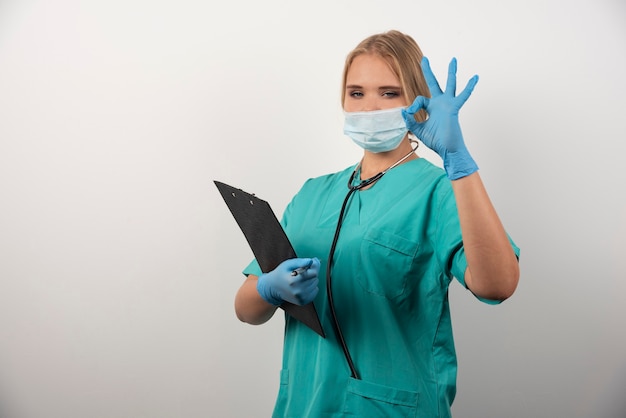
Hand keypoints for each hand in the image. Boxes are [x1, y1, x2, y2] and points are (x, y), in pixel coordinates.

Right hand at [256, 258, 319, 305]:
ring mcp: (300, 298)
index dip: (312, 267)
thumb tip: (312, 261)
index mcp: (293, 281)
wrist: (273, 288)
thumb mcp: (288, 264)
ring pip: (316, 284)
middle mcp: (297, 291)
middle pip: (315, 278)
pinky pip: (315, 291)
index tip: (306, 266)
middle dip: (310, 273)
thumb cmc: (281, 274)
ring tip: (300, 280)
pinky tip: (302, 286)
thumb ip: (300, 261)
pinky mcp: (303, 301)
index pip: (314, 273)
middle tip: (301, 273)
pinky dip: (311, 287)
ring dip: (311, 280)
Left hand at [402, 57, 478, 179]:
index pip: (419, 100)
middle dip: (428, 71)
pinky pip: (463, 96)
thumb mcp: (419, 130)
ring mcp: (448, 104)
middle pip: (433, 83)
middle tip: (425, 59)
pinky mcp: (454, 108)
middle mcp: (439, 104)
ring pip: (450, 84)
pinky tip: (475, 77)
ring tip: (453, 60)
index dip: (413, 106)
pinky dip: (469, 87)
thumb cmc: (436, 140)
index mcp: (431, 108)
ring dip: (451, 72)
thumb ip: (410, 121)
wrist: (447, 149)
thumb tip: (403, 111)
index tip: (409, 113)